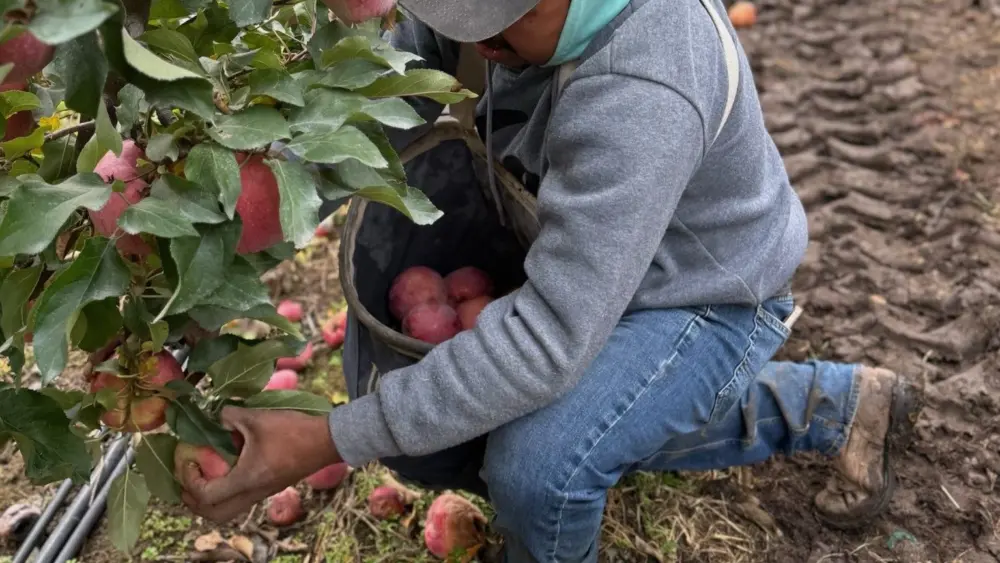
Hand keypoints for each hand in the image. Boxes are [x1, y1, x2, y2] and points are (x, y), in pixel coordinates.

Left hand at [178, 406, 340, 521]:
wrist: (326, 441)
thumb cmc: (293, 430)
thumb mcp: (257, 418)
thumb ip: (230, 416)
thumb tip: (215, 416)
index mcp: (247, 479)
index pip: (206, 495)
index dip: (190, 480)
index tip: (188, 460)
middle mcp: (253, 493)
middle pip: (213, 515)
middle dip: (193, 501)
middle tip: (187, 479)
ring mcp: (263, 493)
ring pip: (227, 511)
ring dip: (209, 499)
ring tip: (203, 477)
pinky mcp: (269, 488)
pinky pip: (239, 500)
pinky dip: (224, 492)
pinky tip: (225, 469)